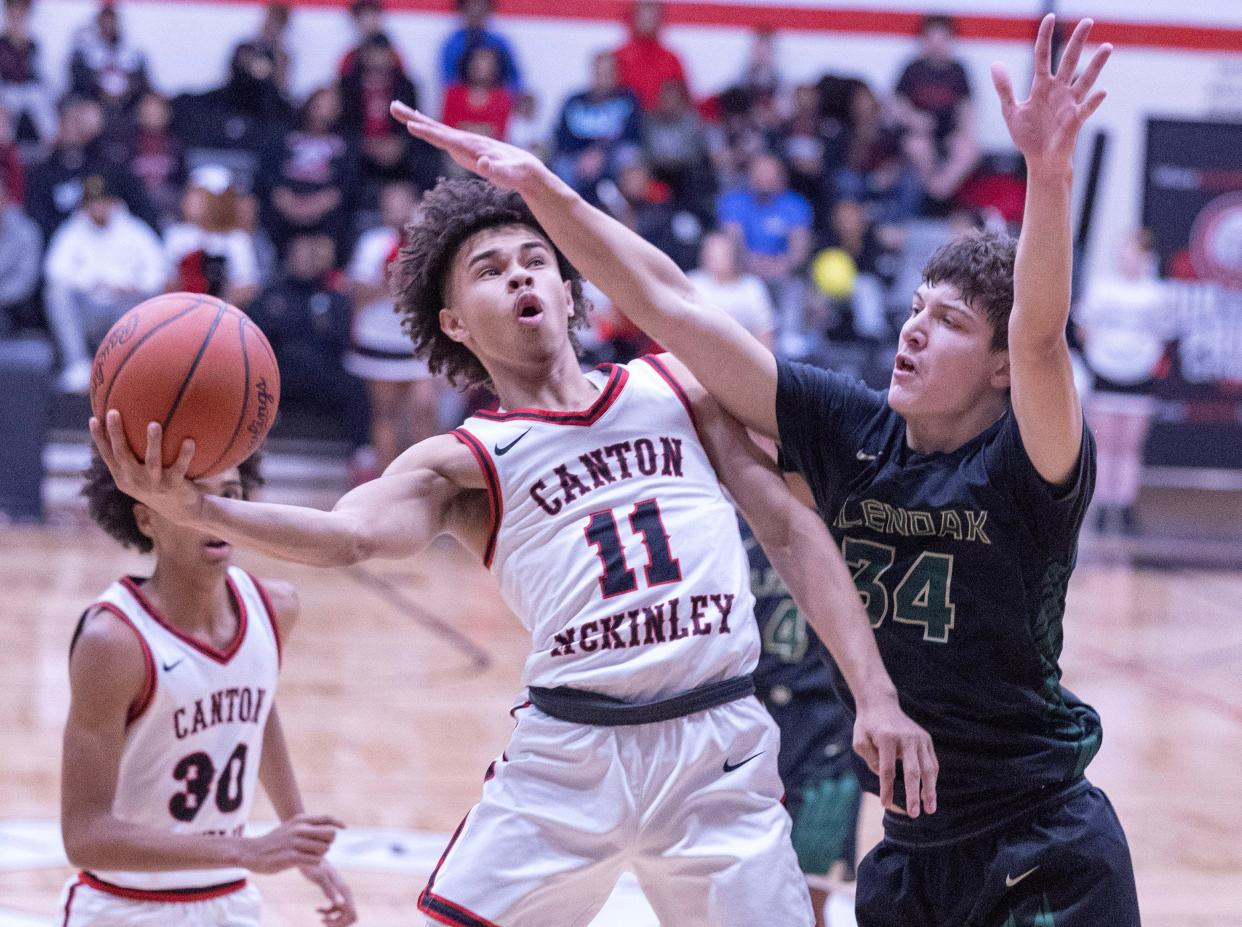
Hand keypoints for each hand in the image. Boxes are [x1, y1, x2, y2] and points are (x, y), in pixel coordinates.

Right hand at [89, 412, 203, 525]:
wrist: (182, 511)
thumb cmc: (159, 484)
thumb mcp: (142, 473)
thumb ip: (135, 453)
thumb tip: (135, 419)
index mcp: (124, 477)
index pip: (108, 456)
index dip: (99, 438)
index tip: (94, 418)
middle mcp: (135, 481)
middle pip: (122, 455)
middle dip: (116, 434)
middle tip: (113, 412)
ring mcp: (154, 484)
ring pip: (152, 461)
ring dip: (153, 442)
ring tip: (154, 424)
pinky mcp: (174, 486)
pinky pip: (180, 467)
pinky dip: (185, 454)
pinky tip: (190, 440)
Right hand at [237, 814, 343, 873]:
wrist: (252, 852)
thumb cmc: (275, 841)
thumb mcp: (291, 827)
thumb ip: (309, 826)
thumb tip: (333, 828)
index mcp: (300, 820)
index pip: (327, 818)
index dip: (338, 823)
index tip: (344, 828)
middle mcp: (299, 829)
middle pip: (330, 834)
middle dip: (328, 843)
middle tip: (317, 848)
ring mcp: (295, 842)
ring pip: (324, 849)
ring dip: (321, 855)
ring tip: (310, 856)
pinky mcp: (291, 857)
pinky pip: (315, 860)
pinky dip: (314, 863)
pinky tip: (305, 862)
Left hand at [299, 860, 357, 926]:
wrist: (308, 855)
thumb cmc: (313, 865)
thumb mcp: (320, 878)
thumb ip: (330, 891)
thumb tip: (341, 904)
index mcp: (344, 891)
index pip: (351, 913)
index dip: (342, 923)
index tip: (327, 923)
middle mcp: (344, 892)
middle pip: (349, 915)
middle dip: (338, 923)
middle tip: (323, 922)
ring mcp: (339, 893)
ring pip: (342, 913)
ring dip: (333, 920)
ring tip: (320, 919)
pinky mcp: (333, 892)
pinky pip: (335, 908)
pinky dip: (328, 913)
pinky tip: (317, 910)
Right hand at [390, 100, 544, 192]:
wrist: (523, 167)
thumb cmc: (514, 173)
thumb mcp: (506, 176)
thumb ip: (495, 170)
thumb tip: (483, 163)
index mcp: (472, 147)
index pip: (446, 139)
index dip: (429, 133)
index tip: (411, 126)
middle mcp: (465, 141)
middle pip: (436, 128)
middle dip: (414, 118)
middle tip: (393, 106)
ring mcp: (462, 143)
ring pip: (435, 129)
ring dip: (415, 119)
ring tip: (396, 109)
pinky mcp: (461, 147)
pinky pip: (439, 136)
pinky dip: (426, 128)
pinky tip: (416, 123)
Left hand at [852, 692, 937, 817]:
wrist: (881, 704)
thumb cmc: (867, 726)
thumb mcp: (859, 741)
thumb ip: (871, 760)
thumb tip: (886, 778)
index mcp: (887, 738)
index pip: (887, 769)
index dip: (886, 788)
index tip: (885, 804)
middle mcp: (906, 738)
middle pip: (912, 771)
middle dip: (914, 795)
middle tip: (914, 814)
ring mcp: (919, 738)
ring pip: (928, 768)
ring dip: (930, 791)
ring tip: (930, 809)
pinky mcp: (926, 739)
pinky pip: (932, 763)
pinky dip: (932, 780)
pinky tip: (929, 795)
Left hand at [991, 14, 1110, 176]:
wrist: (1039, 160)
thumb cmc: (1028, 136)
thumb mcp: (1011, 110)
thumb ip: (1004, 88)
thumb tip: (995, 64)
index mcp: (1042, 86)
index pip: (1043, 56)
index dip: (1045, 37)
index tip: (1050, 17)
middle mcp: (1058, 90)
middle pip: (1069, 61)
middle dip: (1077, 41)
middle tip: (1088, 21)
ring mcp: (1069, 104)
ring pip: (1084, 80)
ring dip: (1096, 65)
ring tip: (1107, 47)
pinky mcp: (1074, 121)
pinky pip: (1086, 109)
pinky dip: (1093, 101)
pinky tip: (1102, 92)